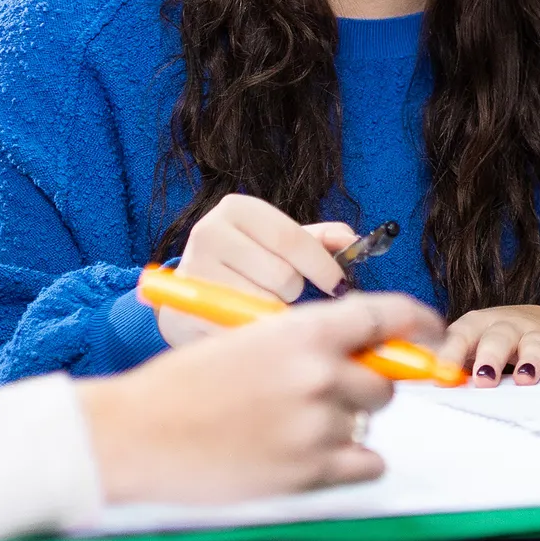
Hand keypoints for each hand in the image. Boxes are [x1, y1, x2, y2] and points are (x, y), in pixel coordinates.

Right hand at [81, 292, 443, 503]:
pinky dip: (349, 463)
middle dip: (363, 385)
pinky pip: (366, 464)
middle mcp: (319, 373)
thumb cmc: (184, 387)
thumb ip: (307, 342)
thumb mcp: (249, 341)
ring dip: (345, 424)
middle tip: (321, 395)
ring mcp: (318, 425)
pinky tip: (309, 456)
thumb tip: (363, 351)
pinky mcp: (310, 471)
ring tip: (290, 427)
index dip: (419, 322)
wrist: (137, 435)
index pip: (386, 316)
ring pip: (369, 422)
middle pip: (384, 378)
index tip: (435, 333)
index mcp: (303, 331)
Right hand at [156, 194, 356, 347]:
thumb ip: (317, 240)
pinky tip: (244, 324)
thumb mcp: (278, 245)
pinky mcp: (187, 307)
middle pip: (282, 276)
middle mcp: (209, 232)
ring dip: (273, 313)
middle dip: (293, 293)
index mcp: (238, 209)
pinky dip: (254, 331)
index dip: (322, 266)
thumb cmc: (243, 267)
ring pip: (265, 305)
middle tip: (282, 294)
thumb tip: (353, 240)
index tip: (339, 286)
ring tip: (257, 305)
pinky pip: (243, 328)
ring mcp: (194, 270)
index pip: (292, 239)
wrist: (187, 297)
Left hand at [441, 305, 539, 384]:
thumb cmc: (501, 346)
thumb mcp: (475, 350)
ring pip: (533, 343)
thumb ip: (452, 367)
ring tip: (526, 379)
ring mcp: (539, 333)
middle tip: (484, 380)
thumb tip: (417, 386)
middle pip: (497, 337)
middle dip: (490, 357)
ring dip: (529, 359)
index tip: (442, 373)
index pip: (460, 336)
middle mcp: (507, 326)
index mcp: (477, 327)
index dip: (451, 353)